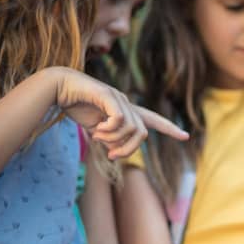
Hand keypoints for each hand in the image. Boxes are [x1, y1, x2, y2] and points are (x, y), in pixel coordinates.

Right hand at [51, 67, 188, 158]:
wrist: (57, 87)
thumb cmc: (76, 105)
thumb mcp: (96, 129)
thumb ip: (109, 140)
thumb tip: (117, 153)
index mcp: (125, 111)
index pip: (153, 120)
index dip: (169, 128)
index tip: (186, 136)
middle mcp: (126, 103)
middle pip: (142, 134)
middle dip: (128, 150)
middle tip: (111, 156)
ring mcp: (118, 98)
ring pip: (132, 129)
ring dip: (114, 140)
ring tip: (97, 137)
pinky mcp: (108, 95)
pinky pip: (120, 120)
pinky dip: (110, 130)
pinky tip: (96, 130)